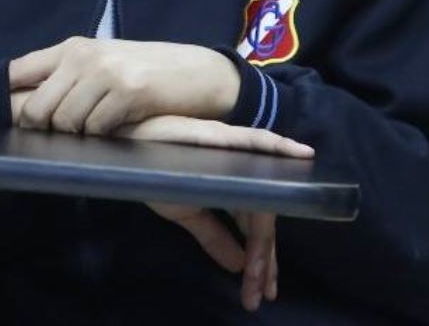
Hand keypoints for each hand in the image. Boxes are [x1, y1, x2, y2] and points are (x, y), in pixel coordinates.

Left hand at [10, 37, 241, 134]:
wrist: (198, 72)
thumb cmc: (146, 72)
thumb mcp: (101, 64)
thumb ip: (66, 78)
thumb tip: (23, 109)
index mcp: (70, 48)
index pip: (17, 71)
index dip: (5, 101)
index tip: (2, 122)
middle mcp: (82, 56)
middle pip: (35, 107)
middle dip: (43, 130)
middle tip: (61, 139)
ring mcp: (105, 73)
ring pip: (64, 122)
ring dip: (76, 137)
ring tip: (96, 131)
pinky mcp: (128, 92)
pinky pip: (95, 128)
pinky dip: (102, 137)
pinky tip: (117, 129)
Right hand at [124, 115, 308, 314]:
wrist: (128, 142)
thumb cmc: (156, 172)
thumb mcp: (186, 211)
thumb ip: (213, 235)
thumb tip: (238, 266)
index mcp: (235, 187)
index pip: (256, 224)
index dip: (262, 257)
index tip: (262, 290)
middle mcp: (241, 172)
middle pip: (262, 216)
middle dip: (263, 257)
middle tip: (263, 291)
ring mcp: (235, 153)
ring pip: (261, 195)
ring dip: (263, 234)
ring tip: (263, 273)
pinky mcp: (224, 136)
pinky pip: (257, 141)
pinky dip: (279, 147)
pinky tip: (301, 154)